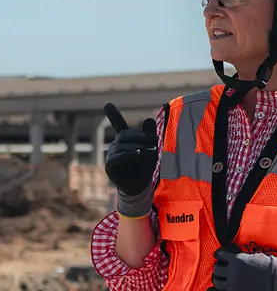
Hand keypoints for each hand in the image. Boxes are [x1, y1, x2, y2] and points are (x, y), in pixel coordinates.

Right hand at [103, 103, 157, 217]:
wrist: (140, 185)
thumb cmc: (145, 165)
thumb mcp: (151, 148)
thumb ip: (149, 135)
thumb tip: (148, 119)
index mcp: (124, 140)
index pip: (118, 124)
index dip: (113, 115)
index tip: (107, 104)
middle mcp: (115, 145)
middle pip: (125, 135)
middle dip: (141, 137)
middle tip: (155, 142)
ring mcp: (111, 156)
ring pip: (122, 145)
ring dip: (139, 146)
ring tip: (151, 151)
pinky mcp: (110, 167)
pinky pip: (117, 158)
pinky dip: (128, 155)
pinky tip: (138, 153)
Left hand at [209, 245, 276, 290]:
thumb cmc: (271, 266)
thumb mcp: (255, 256)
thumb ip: (242, 258)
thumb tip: (234, 258)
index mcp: (237, 259)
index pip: (220, 255)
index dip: (219, 255)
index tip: (219, 255)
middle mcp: (232, 272)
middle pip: (217, 269)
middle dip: (218, 268)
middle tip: (221, 268)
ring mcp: (232, 285)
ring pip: (217, 282)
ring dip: (217, 279)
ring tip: (219, 279)